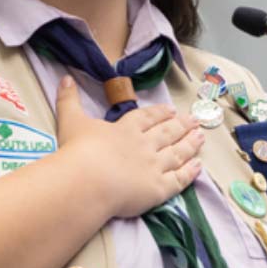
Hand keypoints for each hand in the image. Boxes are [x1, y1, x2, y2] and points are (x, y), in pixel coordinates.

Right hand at [55, 76, 204, 218]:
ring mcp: (154, 166)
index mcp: (126, 128)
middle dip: (182, 126)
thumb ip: (68, 99)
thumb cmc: (78, 151)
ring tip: (201, 137)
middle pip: (168, 133)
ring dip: (190, 144)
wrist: (88, 180)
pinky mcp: (158, 189)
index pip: (147, 117)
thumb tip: (65, 78)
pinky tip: (198, 166)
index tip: (171, 110)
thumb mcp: (70, 121)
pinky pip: (179, 179)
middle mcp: (145, 144)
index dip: (160, 113)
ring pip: (178, 153)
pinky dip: (190, 172)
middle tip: (195, 120)